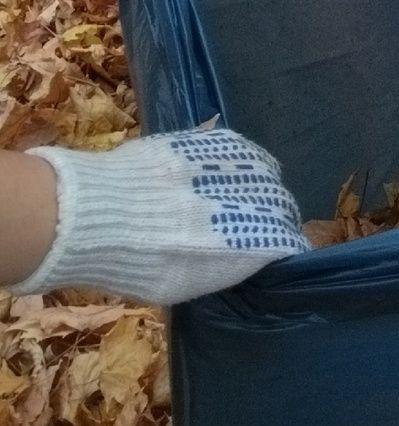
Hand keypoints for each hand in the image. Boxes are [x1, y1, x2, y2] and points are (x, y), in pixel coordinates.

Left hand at [11, 127, 306, 304]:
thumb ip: (221, 269)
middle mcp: (233, 204)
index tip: (283, 245)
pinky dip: (247, 158)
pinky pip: (239, 148)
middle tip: (273, 219)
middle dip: (280, 211)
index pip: (280, 239)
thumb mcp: (177, 284)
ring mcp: (218, 169)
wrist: (86, 215)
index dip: (285, 242)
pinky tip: (243, 165)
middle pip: (277, 203)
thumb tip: (251, 256)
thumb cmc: (127, 261)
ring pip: (264, 171)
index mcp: (229, 247)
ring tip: (262, 189)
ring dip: (267, 182)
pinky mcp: (201, 142)